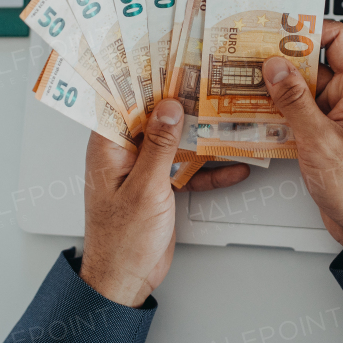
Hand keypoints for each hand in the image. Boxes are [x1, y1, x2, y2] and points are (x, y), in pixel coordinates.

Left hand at [80, 98, 250, 306]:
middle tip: (211, 82)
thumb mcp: (145, 189)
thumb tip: (169, 108)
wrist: (124, 282)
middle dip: (183, 103)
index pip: (126, 102)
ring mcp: (143, 169)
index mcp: (108, 147)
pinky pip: (186, 171)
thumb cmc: (121, 240)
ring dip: (201, 135)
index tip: (173, 60)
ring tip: (230, 116)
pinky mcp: (159, 187)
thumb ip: (159, 147)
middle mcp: (124, 153)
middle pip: (155, 118)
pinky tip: (234, 165)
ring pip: (175, 142)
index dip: (148, 79)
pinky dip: (208, 169)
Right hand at [262, 20, 342, 263]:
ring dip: (274, 90)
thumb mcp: (320, 139)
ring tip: (241, 84)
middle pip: (312, 65)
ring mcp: (337, 117)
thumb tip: (274, 67)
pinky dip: (278, 114)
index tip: (275, 26)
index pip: (336, 40)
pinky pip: (299, 115)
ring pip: (301, 91)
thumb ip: (294, 101)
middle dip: (280, 61)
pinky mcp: (324, 136)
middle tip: (246, 56)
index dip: (306, 29)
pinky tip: (253, 115)